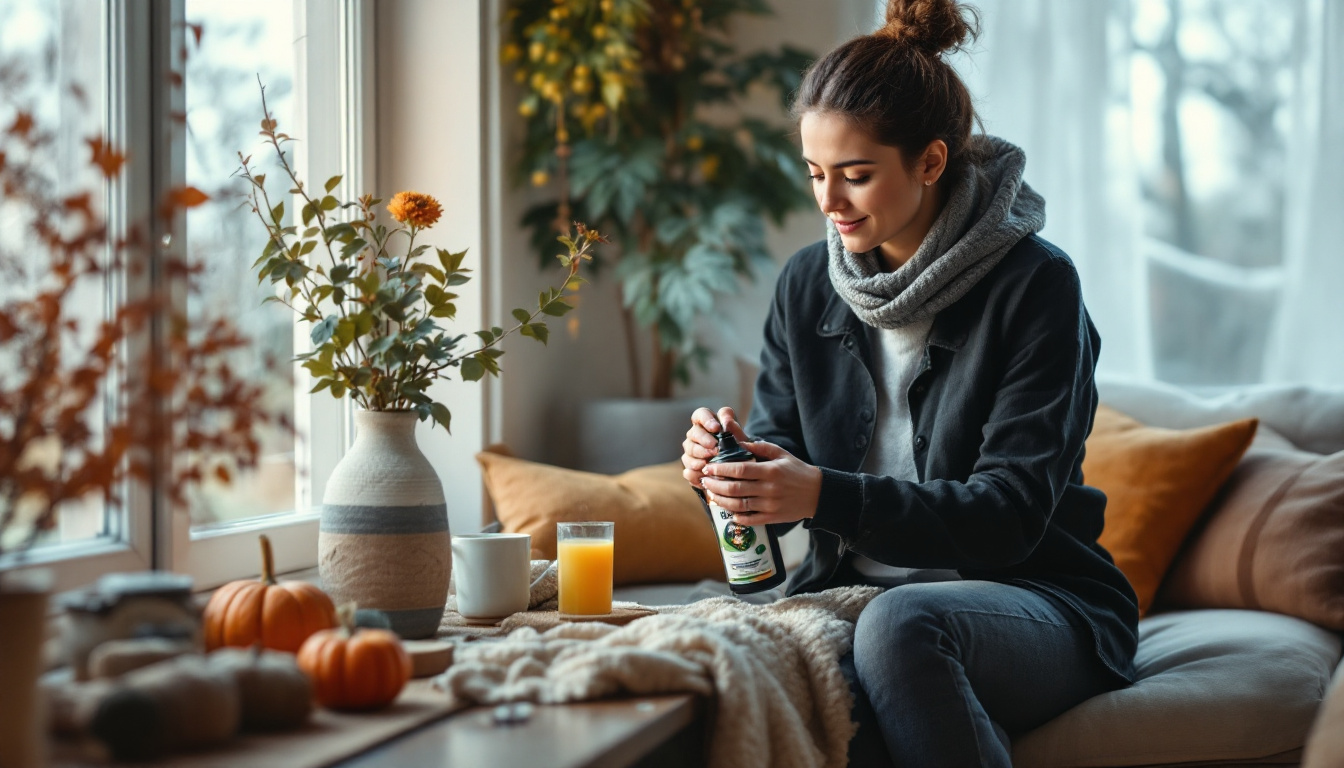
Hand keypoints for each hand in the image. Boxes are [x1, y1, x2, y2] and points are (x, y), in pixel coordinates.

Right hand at [681, 406, 747, 489]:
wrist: (737, 465)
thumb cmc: (736, 445)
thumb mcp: (738, 435)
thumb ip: (733, 426)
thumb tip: (726, 421)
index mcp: (706, 422)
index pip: (700, 414)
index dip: (706, 420)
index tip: (716, 428)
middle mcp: (695, 435)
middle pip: (693, 434)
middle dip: (703, 441)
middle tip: (715, 448)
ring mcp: (690, 452)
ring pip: (688, 453)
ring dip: (697, 458)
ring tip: (708, 463)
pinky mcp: (690, 468)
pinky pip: (688, 471)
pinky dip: (695, 474)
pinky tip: (704, 476)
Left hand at [701, 440, 821, 526]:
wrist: (818, 494)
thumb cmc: (797, 471)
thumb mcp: (781, 454)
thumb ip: (760, 446)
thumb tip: (738, 442)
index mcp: (770, 471)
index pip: (740, 469)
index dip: (721, 469)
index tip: (708, 468)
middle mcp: (769, 489)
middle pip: (735, 488)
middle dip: (715, 485)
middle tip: (704, 481)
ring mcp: (770, 506)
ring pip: (739, 505)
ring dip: (721, 501)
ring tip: (711, 494)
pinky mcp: (772, 518)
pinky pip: (750, 519)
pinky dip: (737, 516)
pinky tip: (728, 511)